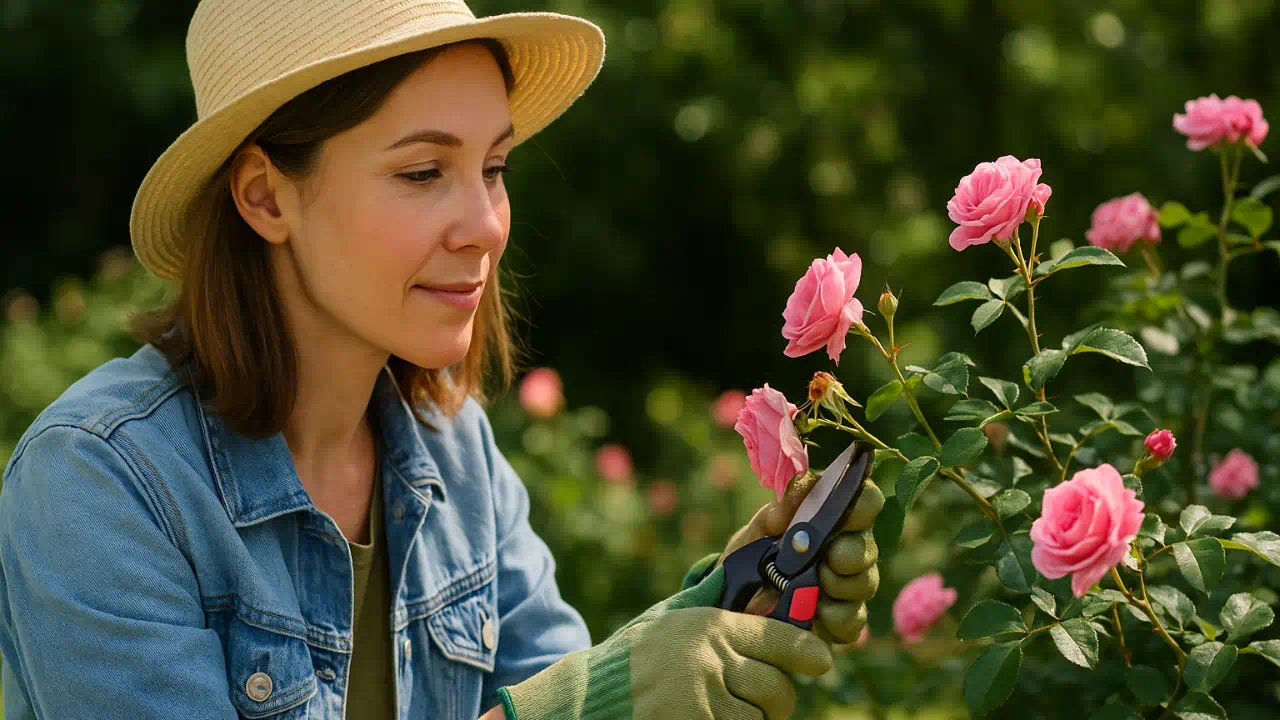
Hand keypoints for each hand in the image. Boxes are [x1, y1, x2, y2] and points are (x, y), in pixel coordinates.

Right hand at [499, 566, 832, 719]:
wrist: (585, 699)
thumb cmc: (630, 658)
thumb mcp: (668, 618)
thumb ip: (705, 600)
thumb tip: (728, 564)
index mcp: (709, 627)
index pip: (781, 639)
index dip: (808, 653)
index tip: (820, 661)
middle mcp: (710, 662)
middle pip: (777, 690)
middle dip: (776, 700)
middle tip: (763, 702)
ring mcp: (701, 702)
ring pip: (760, 719)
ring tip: (730, 712)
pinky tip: (712, 719)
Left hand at [716, 471, 883, 643]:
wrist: (732, 602)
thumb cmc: (752, 555)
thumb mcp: (758, 530)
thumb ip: (780, 509)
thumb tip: (803, 485)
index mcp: (831, 518)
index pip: (864, 500)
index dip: (864, 503)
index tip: (846, 512)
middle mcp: (846, 548)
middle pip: (869, 546)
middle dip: (852, 552)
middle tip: (829, 558)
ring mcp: (847, 586)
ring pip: (867, 582)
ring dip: (842, 584)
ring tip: (815, 584)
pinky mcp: (840, 620)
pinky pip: (854, 619)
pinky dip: (836, 617)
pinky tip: (815, 613)